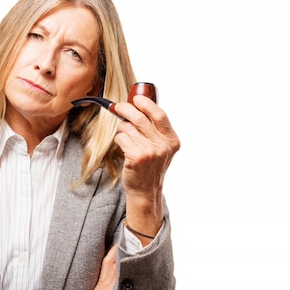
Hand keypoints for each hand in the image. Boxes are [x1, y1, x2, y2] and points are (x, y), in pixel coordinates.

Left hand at [113, 95, 179, 241]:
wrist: (145, 191)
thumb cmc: (150, 167)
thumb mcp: (161, 148)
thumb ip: (155, 130)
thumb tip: (137, 106)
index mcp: (172, 140)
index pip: (160, 115)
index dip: (146, 104)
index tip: (136, 99)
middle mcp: (163, 145)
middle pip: (140, 118)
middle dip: (125, 109)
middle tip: (117, 107)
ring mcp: (150, 152)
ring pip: (128, 128)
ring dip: (122, 129)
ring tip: (126, 138)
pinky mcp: (136, 157)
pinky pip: (121, 138)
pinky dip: (119, 140)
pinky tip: (124, 148)